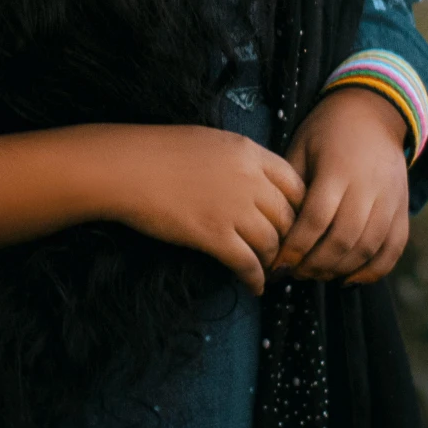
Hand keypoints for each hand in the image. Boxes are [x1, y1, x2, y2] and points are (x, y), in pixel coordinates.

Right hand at [103, 125, 305, 296]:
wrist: (128, 166)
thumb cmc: (161, 150)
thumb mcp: (212, 141)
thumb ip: (241, 160)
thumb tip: (258, 180)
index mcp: (249, 152)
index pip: (295, 184)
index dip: (300, 207)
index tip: (294, 222)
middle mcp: (249, 180)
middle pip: (289, 216)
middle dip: (290, 239)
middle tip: (285, 253)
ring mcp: (233, 208)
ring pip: (272, 243)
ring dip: (272, 261)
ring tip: (268, 270)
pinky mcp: (214, 236)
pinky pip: (247, 263)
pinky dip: (255, 279)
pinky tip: (254, 287)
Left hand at [270, 88, 408, 284]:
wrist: (374, 113)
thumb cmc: (326, 131)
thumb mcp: (301, 147)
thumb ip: (290, 185)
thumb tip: (272, 227)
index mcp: (337, 170)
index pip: (315, 219)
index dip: (295, 246)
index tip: (277, 263)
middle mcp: (368, 187)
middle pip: (343, 239)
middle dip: (314, 264)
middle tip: (294, 273)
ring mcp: (390, 199)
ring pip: (368, 248)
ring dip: (339, 270)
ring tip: (315, 274)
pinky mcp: (403, 209)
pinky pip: (393, 249)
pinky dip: (373, 271)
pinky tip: (348, 279)